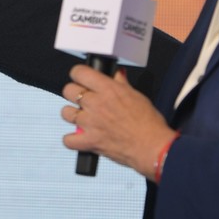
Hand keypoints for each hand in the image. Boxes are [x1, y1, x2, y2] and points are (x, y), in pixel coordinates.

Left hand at [62, 64, 177, 180]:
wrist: (152, 146)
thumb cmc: (148, 122)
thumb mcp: (136, 96)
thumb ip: (122, 84)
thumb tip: (117, 74)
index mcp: (108, 89)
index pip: (79, 72)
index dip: (78, 74)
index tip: (80, 78)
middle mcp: (95, 103)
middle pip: (68, 91)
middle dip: (73, 93)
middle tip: (82, 99)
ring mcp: (90, 123)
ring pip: (65, 113)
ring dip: (72, 115)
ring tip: (82, 118)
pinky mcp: (89, 141)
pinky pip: (68, 140)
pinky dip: (72, 140)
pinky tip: (79, 137)